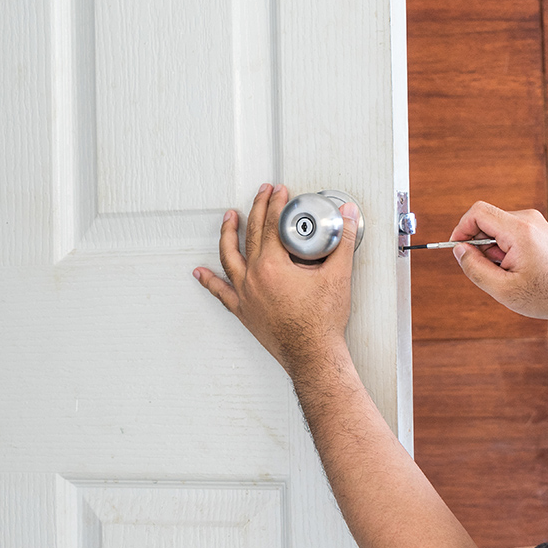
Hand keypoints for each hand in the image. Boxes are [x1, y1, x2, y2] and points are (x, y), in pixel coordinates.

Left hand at [193, 184, 357, 374]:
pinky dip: (209, 281)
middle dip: (257, 209)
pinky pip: (221, 292)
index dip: (276, 204)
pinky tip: (200, 273)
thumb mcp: (338, 276)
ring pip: (229, 258)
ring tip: (229, 219)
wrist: (313, 355)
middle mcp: (253, 278)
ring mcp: (245, 295)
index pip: (271, 224)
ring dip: (228, 235)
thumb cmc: (322, 323)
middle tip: (262, 195)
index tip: (279, 192)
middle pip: (250, 234)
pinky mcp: (244, 311)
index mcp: (272, 266)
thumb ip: (343, 241)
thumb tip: (346, 216)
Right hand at [450, 201, 547, 323]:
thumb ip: (474, 268)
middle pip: (487, 221)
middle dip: (479, 245)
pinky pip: (511, 233)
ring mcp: (537, 224)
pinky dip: (506, 250)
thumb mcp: (502, 289)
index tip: (457, 250)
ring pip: (498, 229)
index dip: (461, 230)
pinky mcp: (540, 231)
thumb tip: (459, 250)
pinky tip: (519, 271)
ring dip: (494, 250)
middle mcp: (529, 220)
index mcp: (520, 230)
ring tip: (509, 275)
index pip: (477, 213)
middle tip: (489, 272)